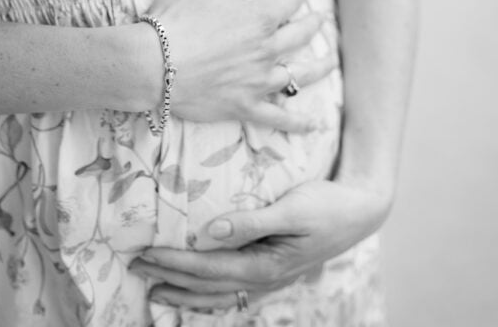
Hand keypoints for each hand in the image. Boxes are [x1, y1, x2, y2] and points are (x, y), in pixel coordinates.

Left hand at [128, 179, 391, 311]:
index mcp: (266, 265)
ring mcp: (270, 278)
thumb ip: (252, 221)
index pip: (209, 268)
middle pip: (207, 284)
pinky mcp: (273, 270)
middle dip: (170, 276)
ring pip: (218, 294)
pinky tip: (196, 289)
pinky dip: (208, 292)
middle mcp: (264, 278)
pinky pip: (232, 289)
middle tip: (136, 266)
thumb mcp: (293, 208)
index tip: (146, 254)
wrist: (361, 210)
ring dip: (184, 290)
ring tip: (155, 287)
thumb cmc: (327, 204)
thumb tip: (211, 231)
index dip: (175, 263)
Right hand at [147, 0, 335, 132]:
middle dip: (313, 23)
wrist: (151, 64)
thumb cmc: (175, 17)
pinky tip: (313, 125)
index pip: (289, 0)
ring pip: (299, 75)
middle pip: (300, 35)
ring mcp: (257, 81)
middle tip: (321, 18)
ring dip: (318, 67)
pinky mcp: (244, 106)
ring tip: (330, 61)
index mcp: (259, 18)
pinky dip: (298, 123)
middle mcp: (266, 50)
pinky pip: (277, 117)